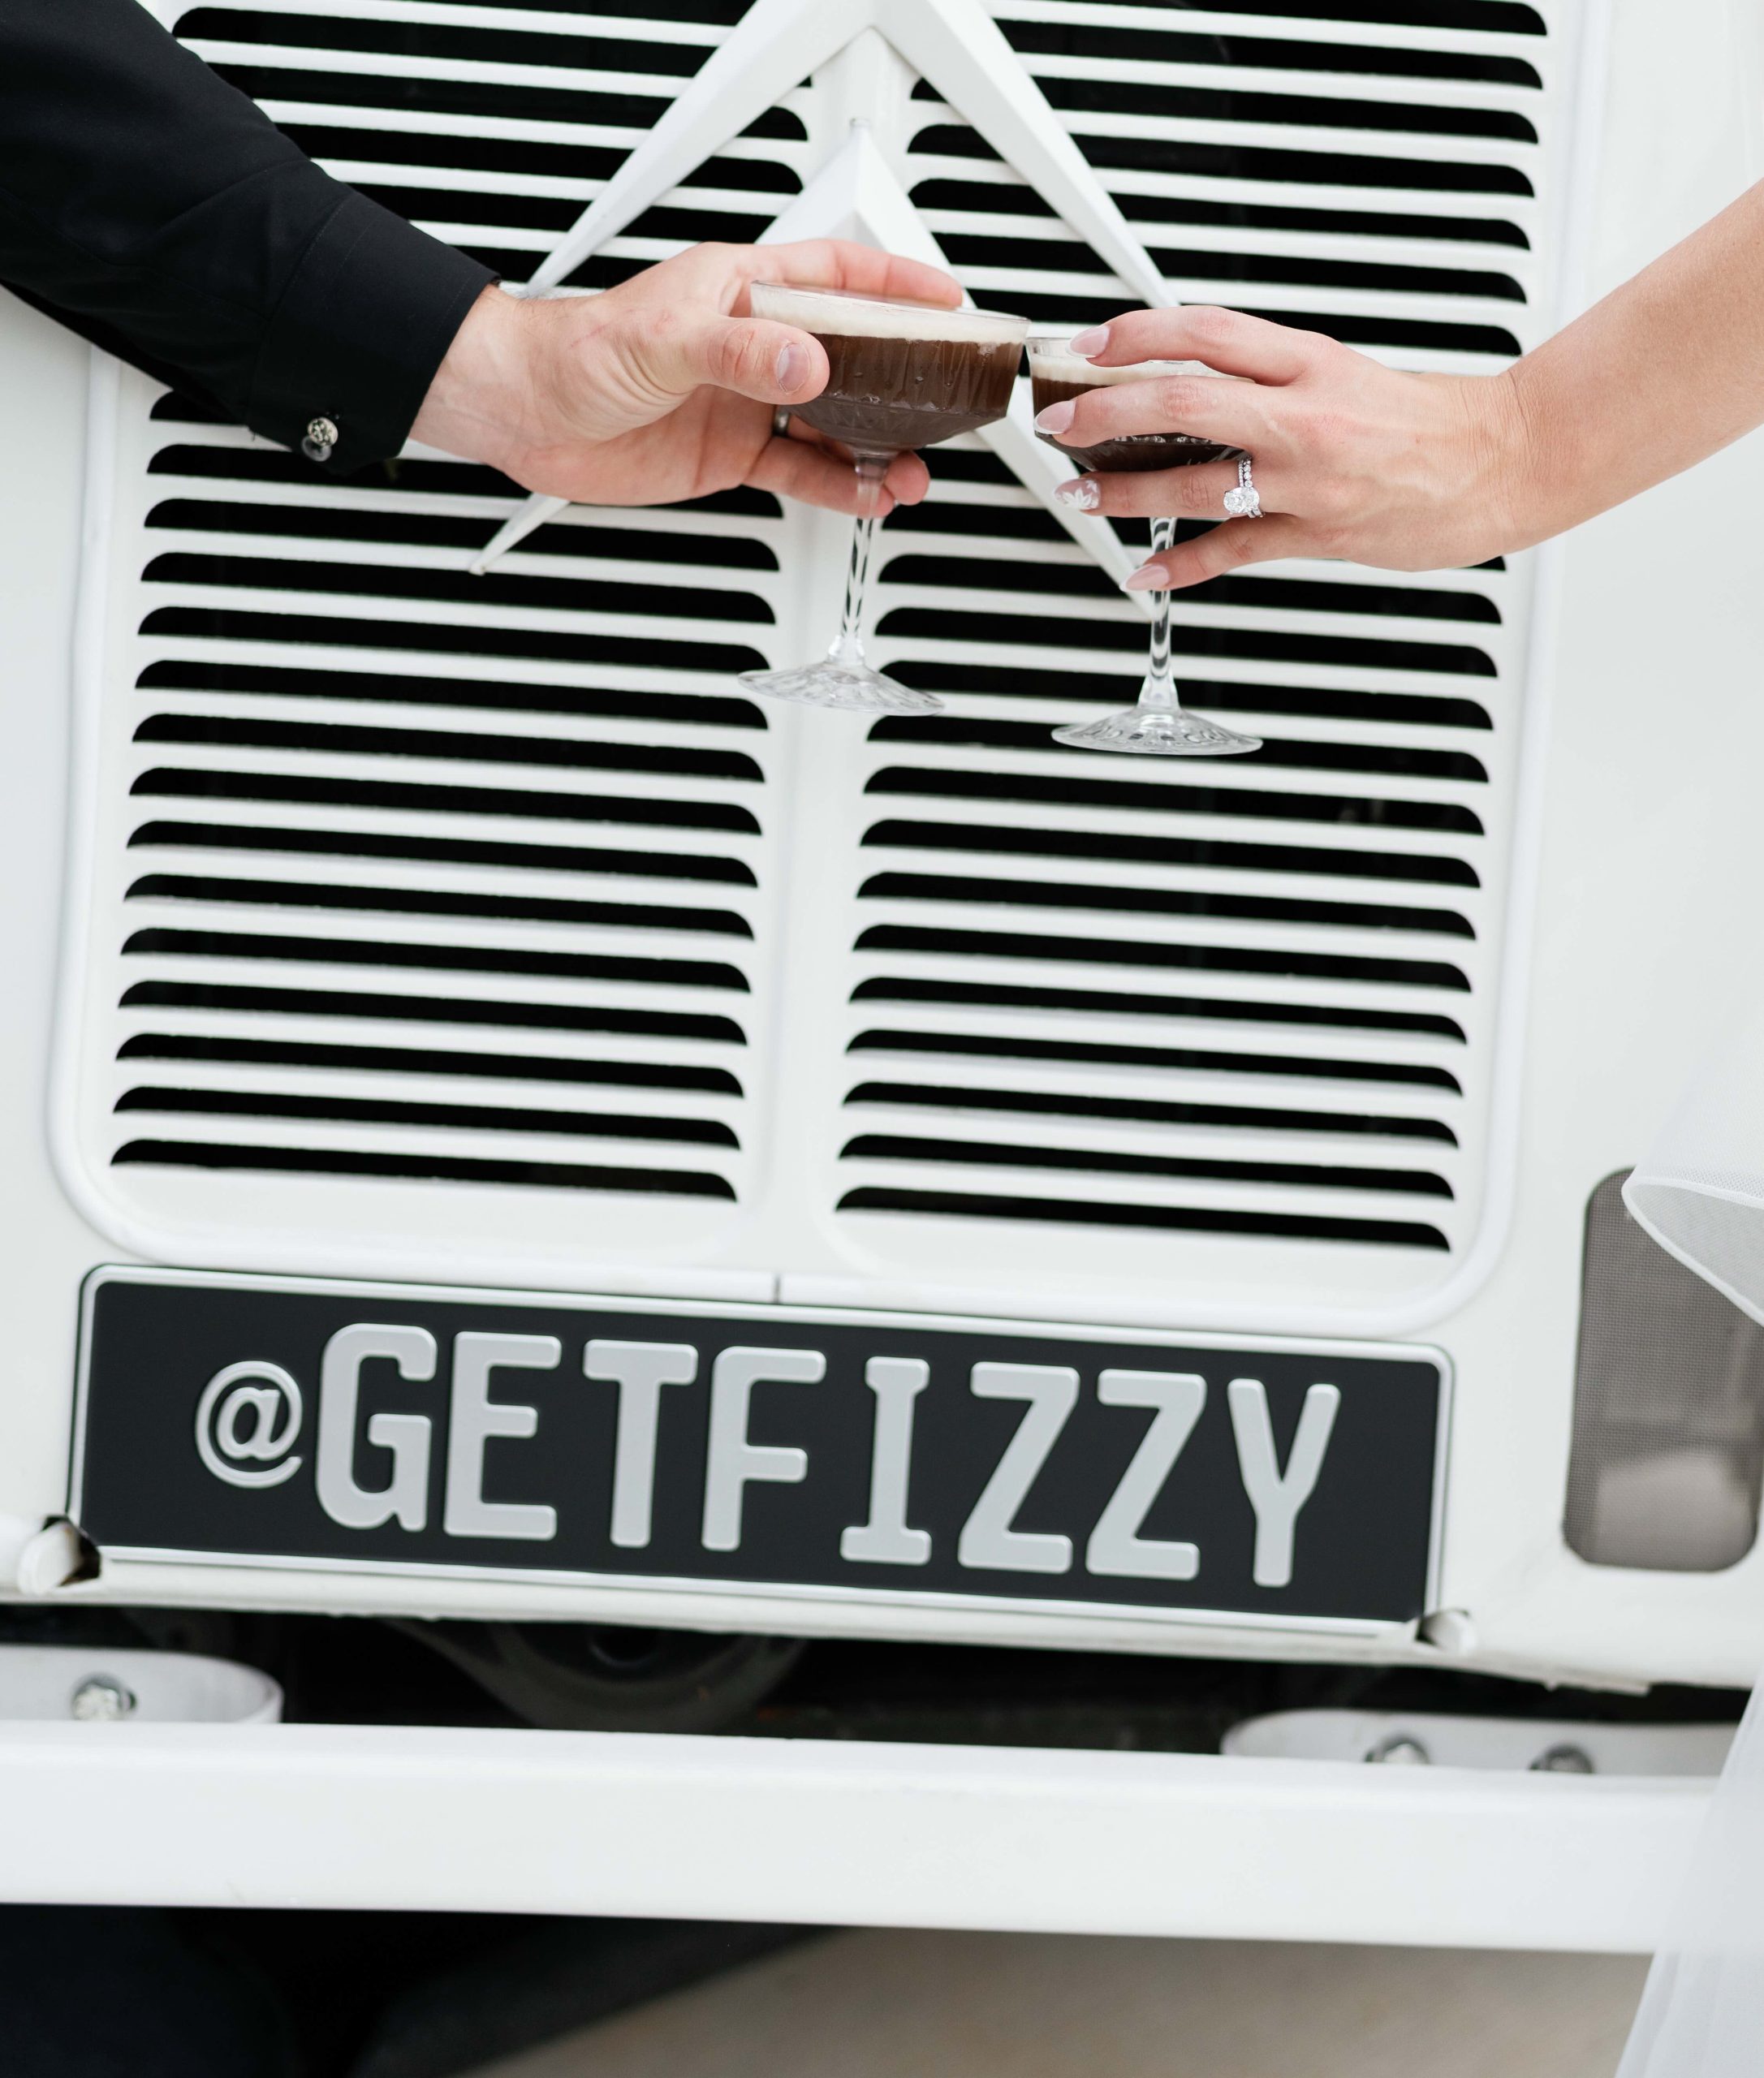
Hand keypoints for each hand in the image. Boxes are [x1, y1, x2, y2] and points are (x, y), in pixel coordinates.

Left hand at [412, 240, 963, 516]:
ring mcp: (747, 401)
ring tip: (910, 470)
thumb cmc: (578, 351)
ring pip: (833, 423)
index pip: (838, 276)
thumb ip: (740, 352)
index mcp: (744, 289)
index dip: (896, 287)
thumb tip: (807, 363)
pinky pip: (802, 470)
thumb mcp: (665, 339)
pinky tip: (868, 495)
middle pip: (852, 356)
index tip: (945, 303)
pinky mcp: (733, 453)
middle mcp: (754, 343)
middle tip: (943, 403)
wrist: (527, 413)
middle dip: (901, 382)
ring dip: (876, 447)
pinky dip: (839, 486)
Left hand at [1034, 307, 1532, 588]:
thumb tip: (1194, 376)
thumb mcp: (1343, 371)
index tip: (1089, 344)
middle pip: (1184, 399)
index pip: (1207, 331)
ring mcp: (1310, 479)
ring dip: (1125, 492)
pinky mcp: (1320, 533)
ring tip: (1081, 495)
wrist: (1508, 459)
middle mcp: (1305, 415)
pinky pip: (1236, 550)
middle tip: (1059, 421)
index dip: (1136, 333)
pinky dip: (1183, 564)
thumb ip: (1272, 376)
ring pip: (1196, 480)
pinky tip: (1145, 569)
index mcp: (1311, 360)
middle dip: (1106, 411)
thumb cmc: (1430, 417)